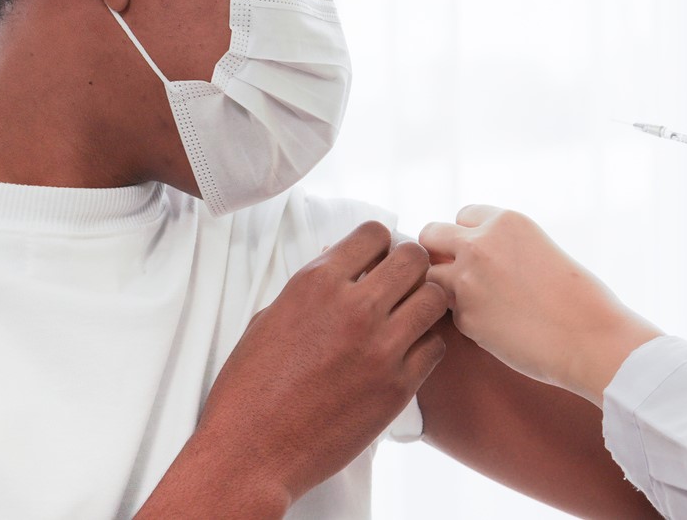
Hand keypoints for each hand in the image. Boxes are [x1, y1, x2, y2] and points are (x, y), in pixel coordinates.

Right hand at [138, 221, 447, 516]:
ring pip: (436, 297)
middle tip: (402, 284)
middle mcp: (354, 307)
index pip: (374, 234)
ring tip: (410, 316)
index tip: (378, 259)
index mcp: (316, 283)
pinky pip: (436, 346)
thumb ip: (312, 290)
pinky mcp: (398, 386)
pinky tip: (407, 352)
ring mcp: (381, 347)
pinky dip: (426, 344)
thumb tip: (341, 271)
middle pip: (414, 257)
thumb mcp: (269, 318)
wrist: (251, 452)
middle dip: (411, 265)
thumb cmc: (250, 389)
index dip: (380, 244)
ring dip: (426, 301)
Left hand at [420, 206, 659, 407]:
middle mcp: (480, 244)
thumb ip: (504, 246)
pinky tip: (490, 327)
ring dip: (441, 288)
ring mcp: (467, 281)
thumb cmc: (580, 298)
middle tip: (456, 274)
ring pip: (429, 275)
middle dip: (438, 252)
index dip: (468, 235)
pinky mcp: (464, 317)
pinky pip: (448, 313)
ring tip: (471, 304)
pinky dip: (462, 319)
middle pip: (430, 235)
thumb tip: (474, 255)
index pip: (463, 215)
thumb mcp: (540, 249)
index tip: (478, 253)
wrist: (592, 338)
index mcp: (505, 221)